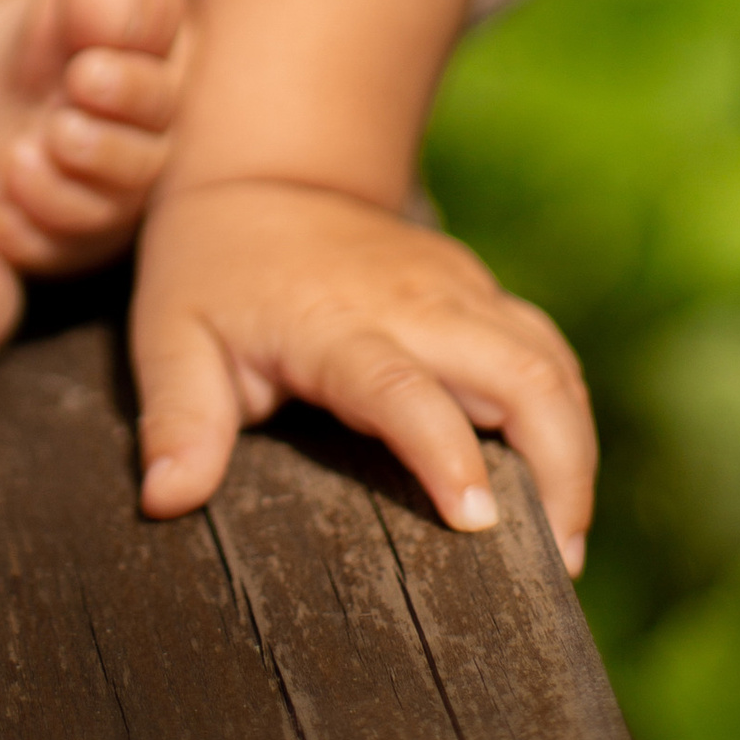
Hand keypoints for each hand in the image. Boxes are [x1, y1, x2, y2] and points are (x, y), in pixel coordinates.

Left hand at [128, 174, 594, 569]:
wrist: (262, 173)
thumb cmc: (212, 269)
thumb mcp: (170, 336)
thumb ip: (177, 417)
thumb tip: (166, 499)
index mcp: (333, 323)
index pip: (402, 389)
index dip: (446, 453)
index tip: (479, 524)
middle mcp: (412, 302)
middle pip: (520, 371)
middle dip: (558, 466)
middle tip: (555, 565)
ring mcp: (455, 288)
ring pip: (550, 359)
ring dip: (573, 447)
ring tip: (566, 543)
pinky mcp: (477, 288)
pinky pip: (545, 347)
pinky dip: (565, 413)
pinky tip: (558, 481)